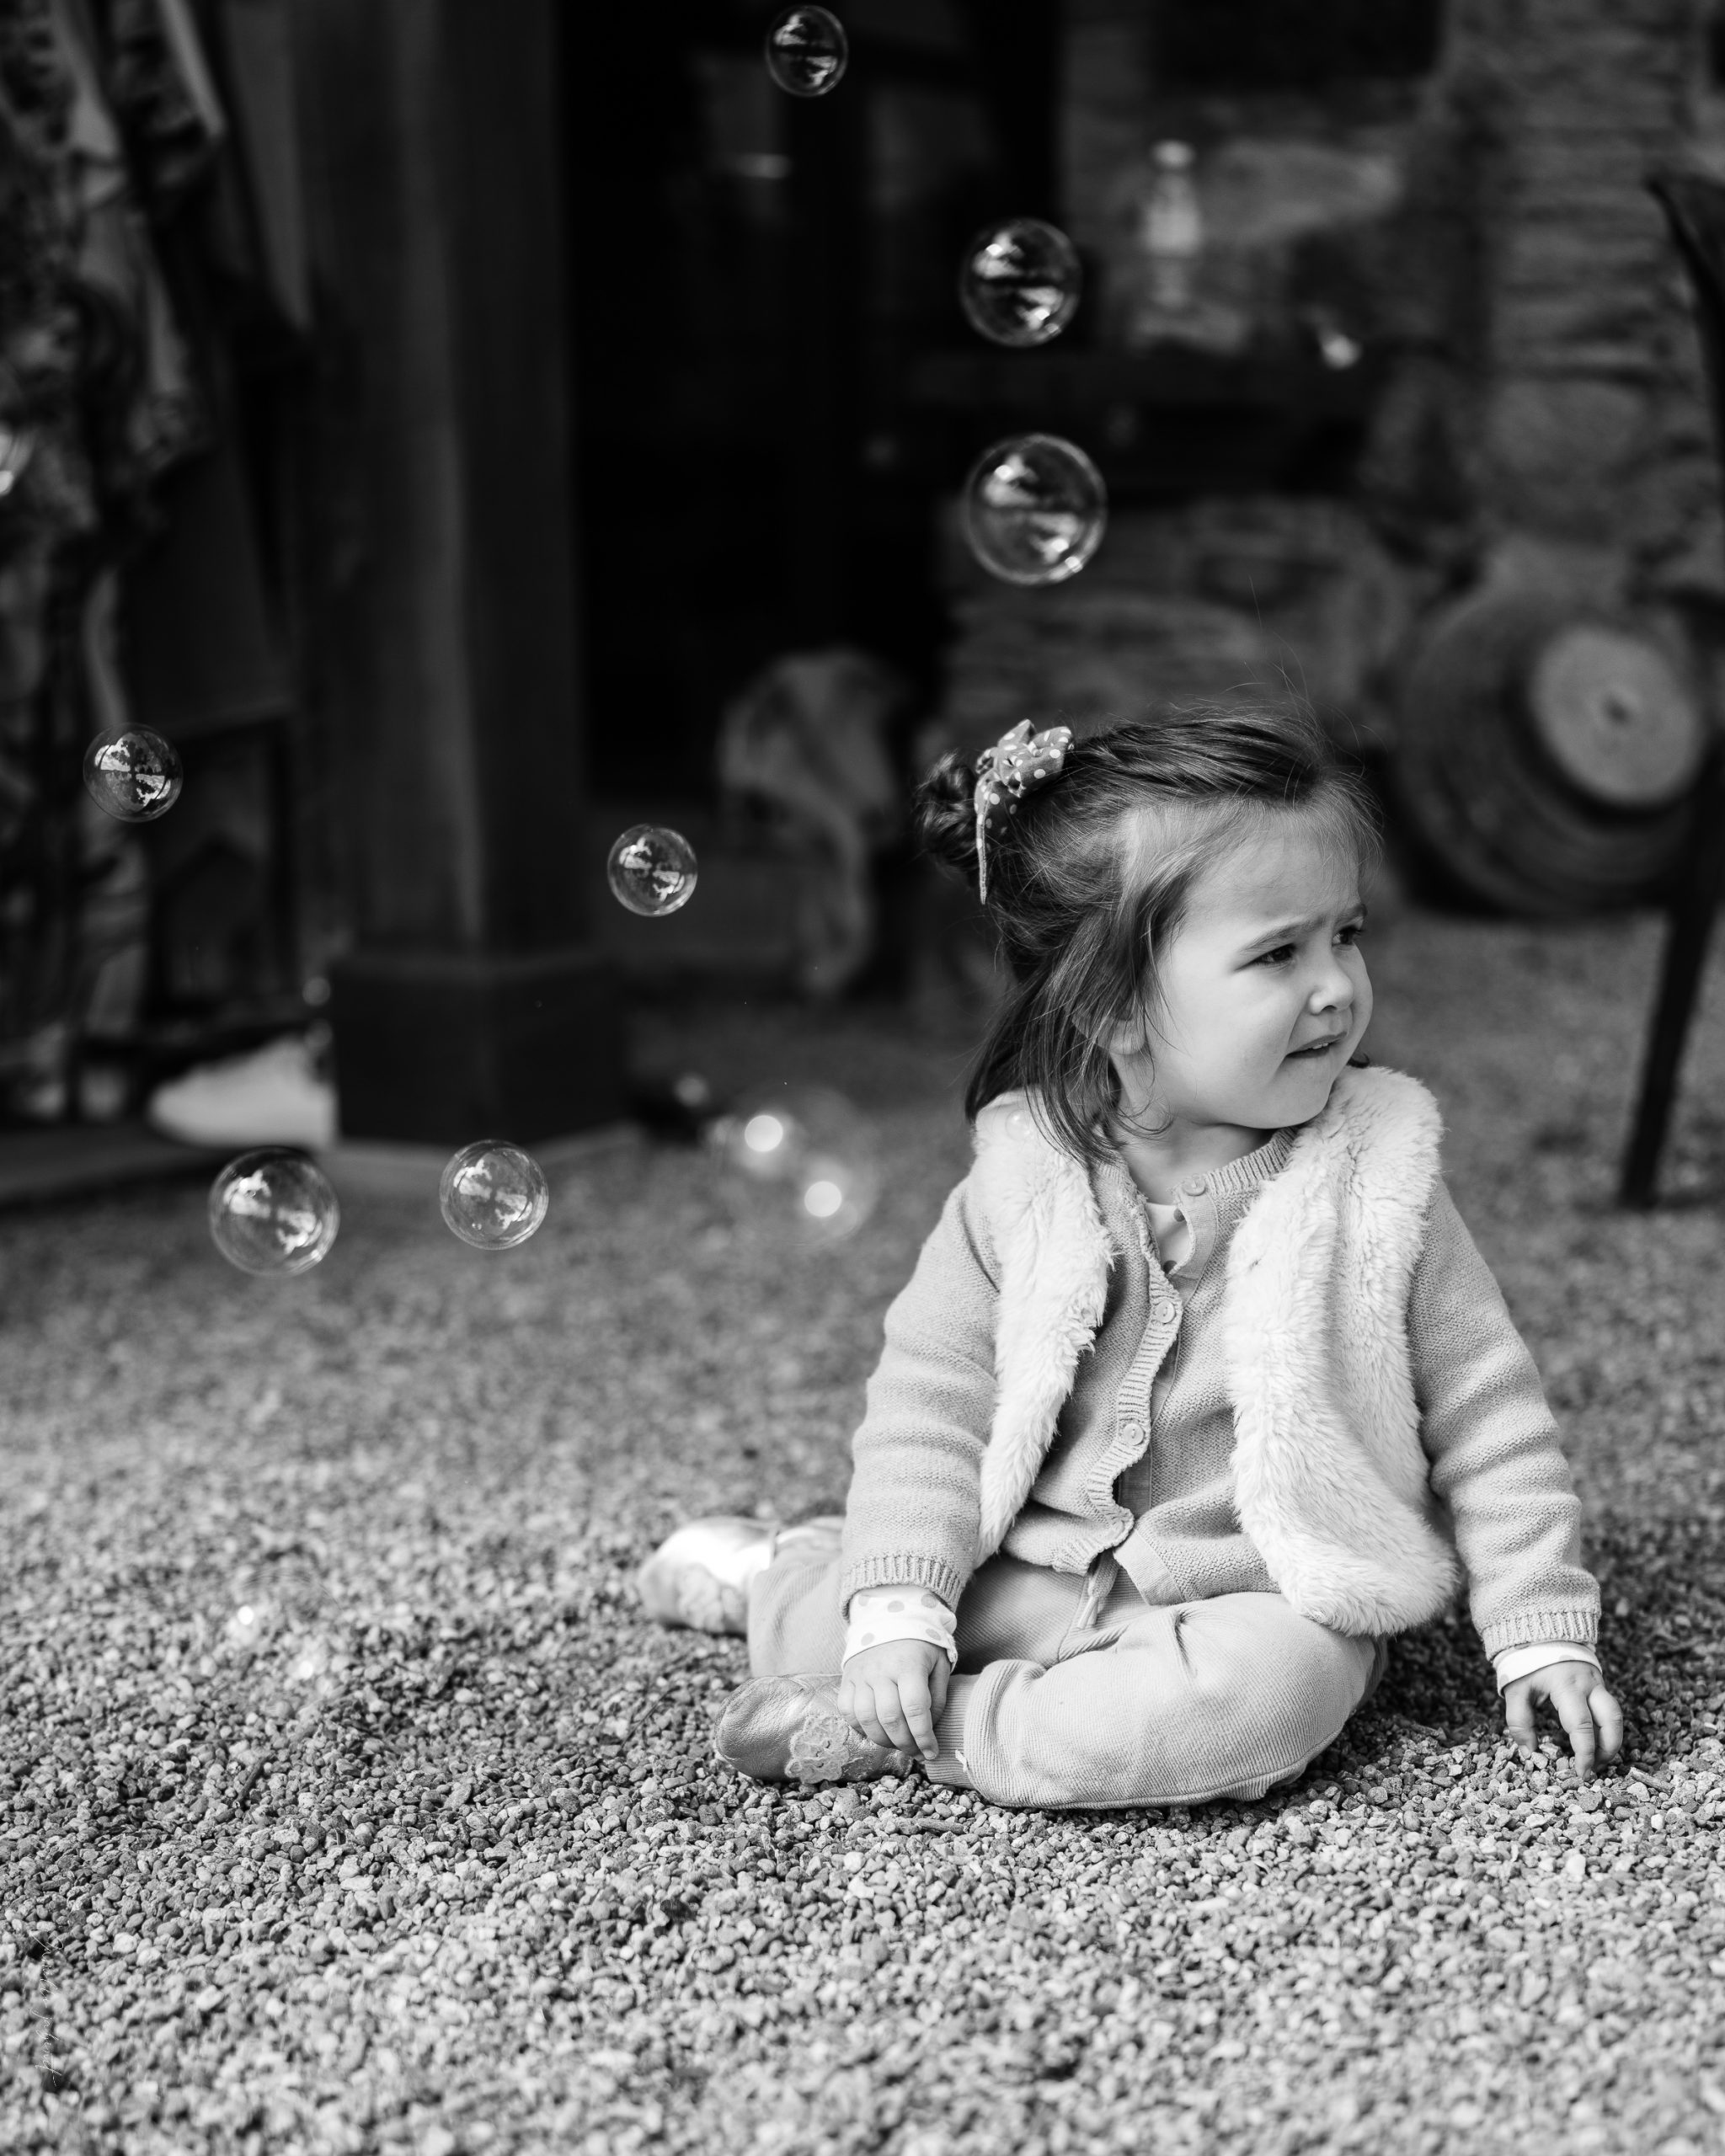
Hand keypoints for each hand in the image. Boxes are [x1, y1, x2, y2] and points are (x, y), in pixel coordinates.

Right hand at [839, 1639, 948, 1763]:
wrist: (889, 1618)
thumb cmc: (920, 1646)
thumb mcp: (939, 1664)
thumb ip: (938, 1698)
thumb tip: (928, 1730)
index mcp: (908, 1664)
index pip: (915, 1708)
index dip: (924, 1736)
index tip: (932, 1752)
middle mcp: (881, 1670)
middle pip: (890, 1718)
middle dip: (906, 1743)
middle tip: (916, 1751)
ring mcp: (861, 1674)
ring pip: (866, 1718)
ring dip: (883, 1739)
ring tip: (897, 1743)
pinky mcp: (847, 1678)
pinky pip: (847, 1710)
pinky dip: (860, 1727)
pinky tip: (875, 1729)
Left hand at [1503, 1661, 1622, 1779]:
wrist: (1538, 1633)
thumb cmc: (1526, 1664)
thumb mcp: (1516, 1690)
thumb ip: (1520, 1722)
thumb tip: (1530, 1753)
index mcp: (1566, 1686)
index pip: (1582, 1725)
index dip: (1585, 1752)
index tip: (1582, 1773)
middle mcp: (1589, 1685)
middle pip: (1612, 1721)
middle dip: (1608, 1749)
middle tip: (1595, 1769)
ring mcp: (1598, 1684)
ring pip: (1616, 1717)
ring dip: (1611, 1741)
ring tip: (1596, 1760)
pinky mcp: (1600, 1685)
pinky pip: (1610, 1711)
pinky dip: (1606, 1730)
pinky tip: (1595, 1743)